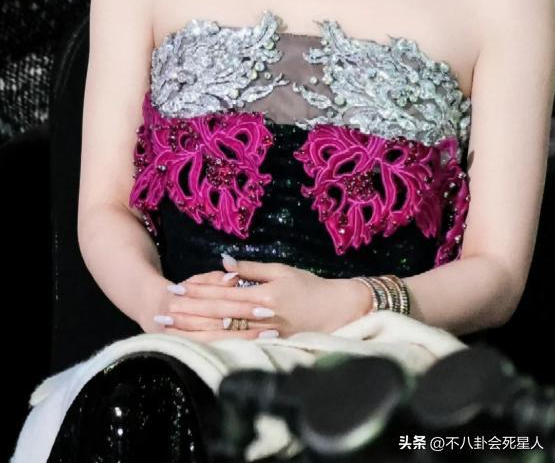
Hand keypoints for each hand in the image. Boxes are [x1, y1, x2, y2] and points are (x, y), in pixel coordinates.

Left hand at [161, 257, 372, 339]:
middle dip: (190, 313)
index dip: (199, 292)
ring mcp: (263, 335)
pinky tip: (200, 343)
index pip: (223, 293)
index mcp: (263, 295)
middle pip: (219, 315)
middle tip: (165, 311)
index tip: (177, 289)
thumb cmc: (309, 286)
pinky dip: (217, 343)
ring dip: (197, 330)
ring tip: (175, 328)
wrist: (336, 311)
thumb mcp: (281, 270)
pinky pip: (237, 344)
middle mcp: (261, 317)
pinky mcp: (267, 345)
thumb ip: (251, 268)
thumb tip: (224, 262)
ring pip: (224, 332)